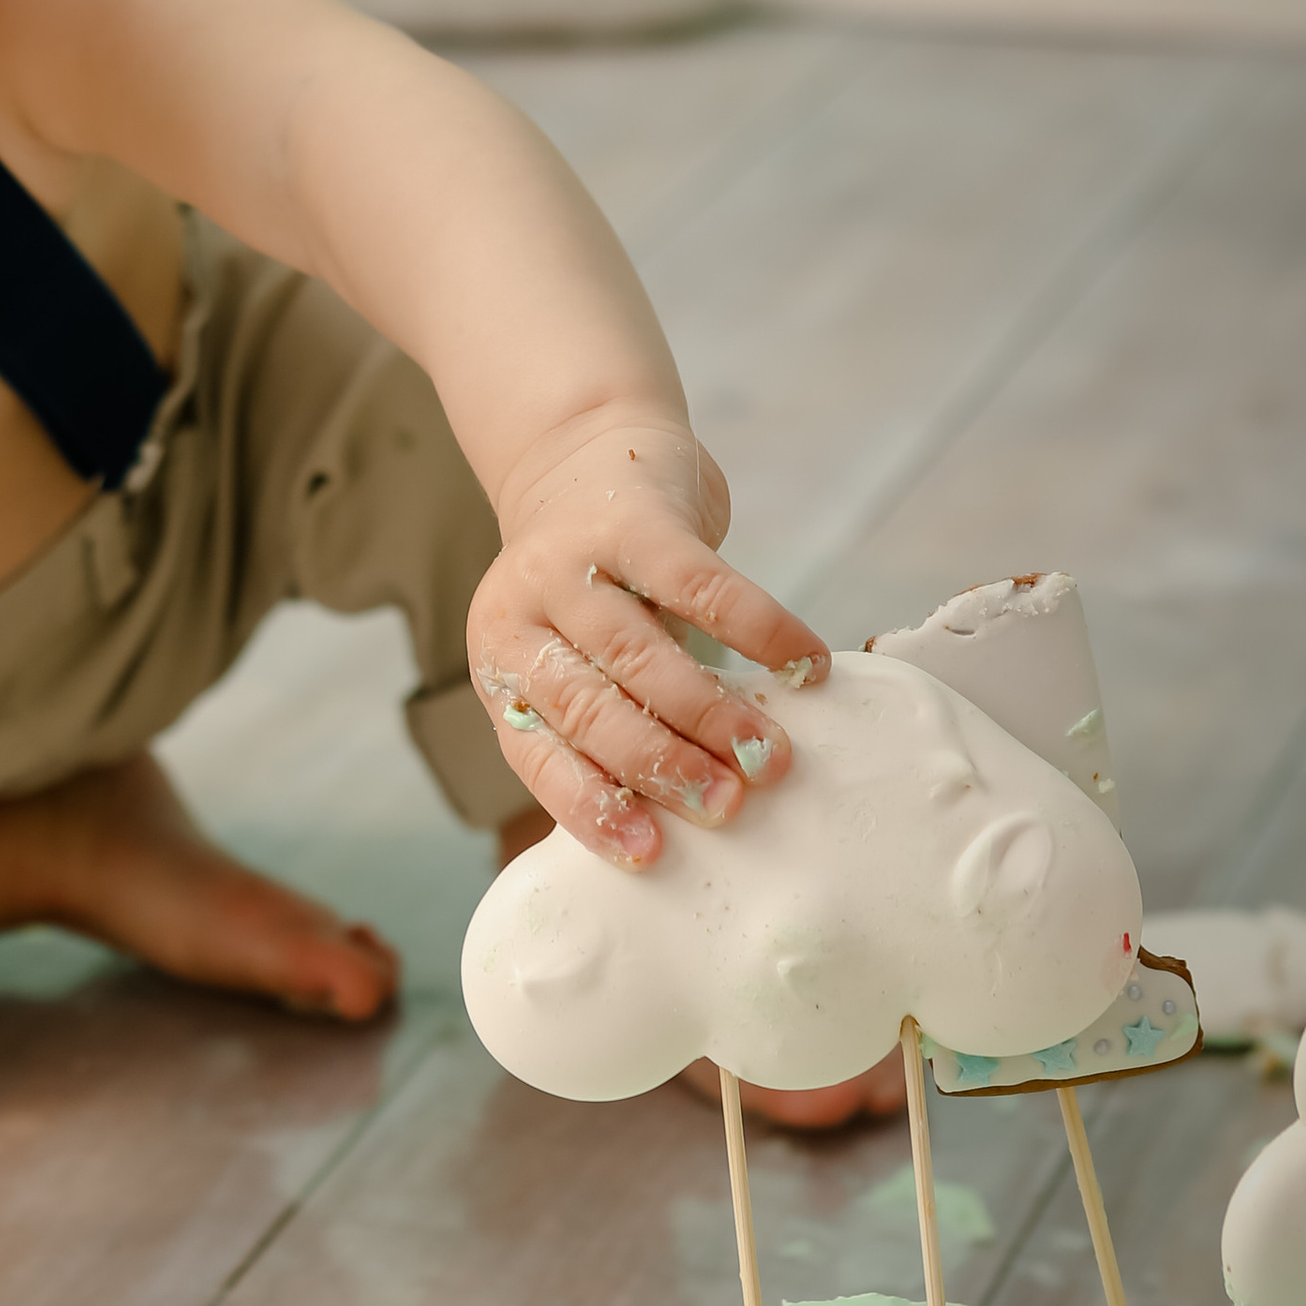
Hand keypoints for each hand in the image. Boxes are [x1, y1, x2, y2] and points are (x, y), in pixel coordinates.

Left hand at [471, 408, 826, 869]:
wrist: (584, 452)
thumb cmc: (598, 588)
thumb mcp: (578, 653)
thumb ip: (614, 717)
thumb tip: (694, 804)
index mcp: (500, 667)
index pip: (537, 753)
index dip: (591, 806)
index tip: (649, 853)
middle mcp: (521, 614)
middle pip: (589, 706)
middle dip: (660, 764)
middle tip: (727, 806)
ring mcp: (571, 563)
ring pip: (639, 652)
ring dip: (708, 712)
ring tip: (768, 757)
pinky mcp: (632, 519)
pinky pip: (700, 582)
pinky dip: (758, 627)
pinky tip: (804, 663)